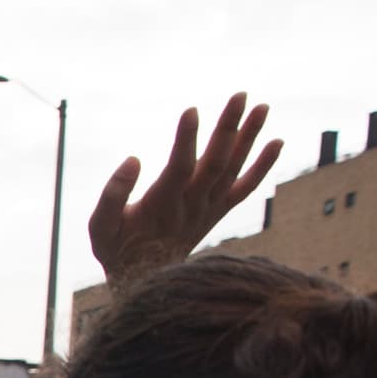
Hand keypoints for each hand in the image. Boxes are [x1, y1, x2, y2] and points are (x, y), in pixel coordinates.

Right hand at [89, 93, 280, 289]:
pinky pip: (246, 188)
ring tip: (263, 107)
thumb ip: (112, 195)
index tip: (192, 110)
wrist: (145, 282)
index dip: (186, 140)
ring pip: (234, 169)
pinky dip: (263, 167)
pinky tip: (277, 142)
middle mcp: (192, 205)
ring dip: (250, 138)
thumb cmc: (117, 250)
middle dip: (228, 128)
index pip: (179, 168)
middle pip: (215, 162)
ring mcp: (209, 208)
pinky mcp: (218, 211)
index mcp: (161, 205)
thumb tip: (133, 159)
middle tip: (240, 95)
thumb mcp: (99, 227)